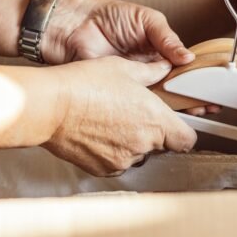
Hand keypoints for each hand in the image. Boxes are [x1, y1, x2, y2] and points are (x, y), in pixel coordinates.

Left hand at [40, 0, 217, 116]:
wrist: (73, 26)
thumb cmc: (106, 15)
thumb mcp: (145, 19)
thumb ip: (167, 37)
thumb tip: (188, 56)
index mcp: (160, 50)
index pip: (185, 68)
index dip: (199, 79)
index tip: (214, 89)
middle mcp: (150, 69)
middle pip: (177, 87)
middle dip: (194, 98)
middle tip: (208, 106)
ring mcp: (135, 83)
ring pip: (161, 99)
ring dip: (177, 108)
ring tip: (194, 113)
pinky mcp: (119, 93)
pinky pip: (138, 104)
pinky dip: (152, 111)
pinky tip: (165, 115)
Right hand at [43, 57, 196, 175]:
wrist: (49, 107)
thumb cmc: (84, 85)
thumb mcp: (123, 68)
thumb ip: (150, 72)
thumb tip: (163, 68)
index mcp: (156, 120)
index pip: (187, 139)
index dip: (183, 131)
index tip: (176, 124)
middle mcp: (143, 144)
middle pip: (161, 146)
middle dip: (152, 132)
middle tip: (133, 113)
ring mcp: (123, 160)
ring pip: (137, 154)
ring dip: (131, 142)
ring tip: (111, 120)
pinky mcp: (103, 169)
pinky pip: (116, 162)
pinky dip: (111, 151)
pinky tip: (98, 132)